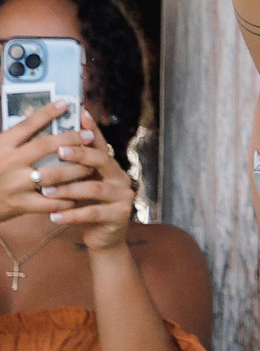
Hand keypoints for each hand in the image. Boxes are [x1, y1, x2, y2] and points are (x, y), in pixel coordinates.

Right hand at [0, 110, 93, 222]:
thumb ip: (12, 140)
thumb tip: (35, 125)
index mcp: (1, 145)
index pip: (27, 125)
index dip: (47, 112)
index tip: (65, 103)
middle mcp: (9, 162)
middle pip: (46, 146)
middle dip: (71, 139)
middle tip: (89, 135)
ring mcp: (15, 184)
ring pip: (55, 174)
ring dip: (77, 170)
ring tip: (92, 166)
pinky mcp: (20, 204)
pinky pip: (50, 203)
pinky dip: (67, 200)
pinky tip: (78, 196)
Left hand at [30, 116, 137, 249]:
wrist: (104, 237)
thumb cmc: (87, 206)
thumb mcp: (81, 184)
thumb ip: (74, 168)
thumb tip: (53, 144)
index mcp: (110, 167)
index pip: (100, 144)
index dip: (92, 129)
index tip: (80, 113)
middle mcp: (120, 178)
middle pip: (101, 160)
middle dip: (79, 154)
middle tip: (58, 151)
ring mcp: (123, 196)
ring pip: (94, 188)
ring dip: (68, 188)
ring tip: (46, 191)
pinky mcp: (120, 216)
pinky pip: (92, 213)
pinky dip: (71, 215)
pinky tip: (53, 217)